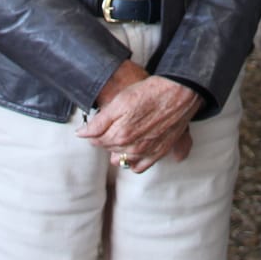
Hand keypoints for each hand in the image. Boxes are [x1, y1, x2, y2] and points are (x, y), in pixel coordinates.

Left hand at [75, 71, 200, 174]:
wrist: (179, 93)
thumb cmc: (149, 93)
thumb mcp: (119, 101)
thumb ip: (99, 122)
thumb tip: (81, 134)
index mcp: (119, 135)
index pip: (96, 141)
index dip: (93, 133)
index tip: (96, 125)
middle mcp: (132, 148)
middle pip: (109, 149)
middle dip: (105, 140)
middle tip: (110, 126)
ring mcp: (146, 152)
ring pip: (122, 160)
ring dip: (117, 151)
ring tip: (121, 136)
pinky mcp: (159, 152)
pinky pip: (139, 167)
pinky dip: (132, 162)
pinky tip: (132, 150)